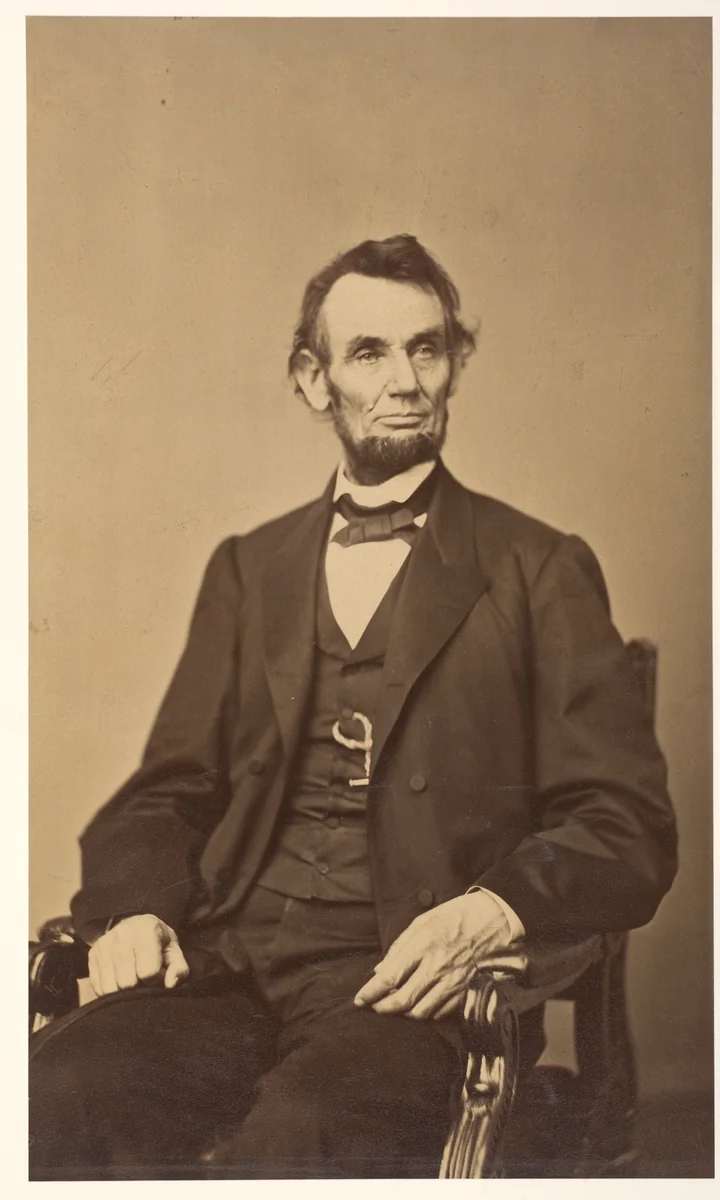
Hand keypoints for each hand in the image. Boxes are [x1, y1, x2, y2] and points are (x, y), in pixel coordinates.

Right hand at [88, 914, 189, 996]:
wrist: (133, 926)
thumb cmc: (156, 941)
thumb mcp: (173, 949)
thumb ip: (178, 968)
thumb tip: (170, 984)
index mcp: (146, 929)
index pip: (148, 972)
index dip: (156, 978)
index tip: (157, 971)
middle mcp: (121, 935)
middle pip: (127, 982)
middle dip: (138, 986)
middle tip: (142, 977)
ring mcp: (103, 945)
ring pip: (111, 988)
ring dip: (123, 991)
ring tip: (132, 977)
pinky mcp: (92, 955)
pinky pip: (99, 988)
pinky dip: (111, 990)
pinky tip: (119, 979)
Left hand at [354, 893, 519, 1020]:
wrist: (495, 919)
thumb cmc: (456, 916)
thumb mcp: (423, 921)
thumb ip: (400, 947)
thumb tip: (379, 971)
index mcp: (423, 945)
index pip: (389, 977)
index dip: (371, 992)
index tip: (359, 1000)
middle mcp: (437, 967)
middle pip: (403, 1000)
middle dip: (383, 1008)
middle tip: (374, 1008)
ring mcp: (453, 982)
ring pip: (421, 1012)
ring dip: (404, 1014)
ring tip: (396, 1008)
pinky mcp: (465, 991)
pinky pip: (441, 1012)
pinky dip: (426, 1013)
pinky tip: (419, 1006)